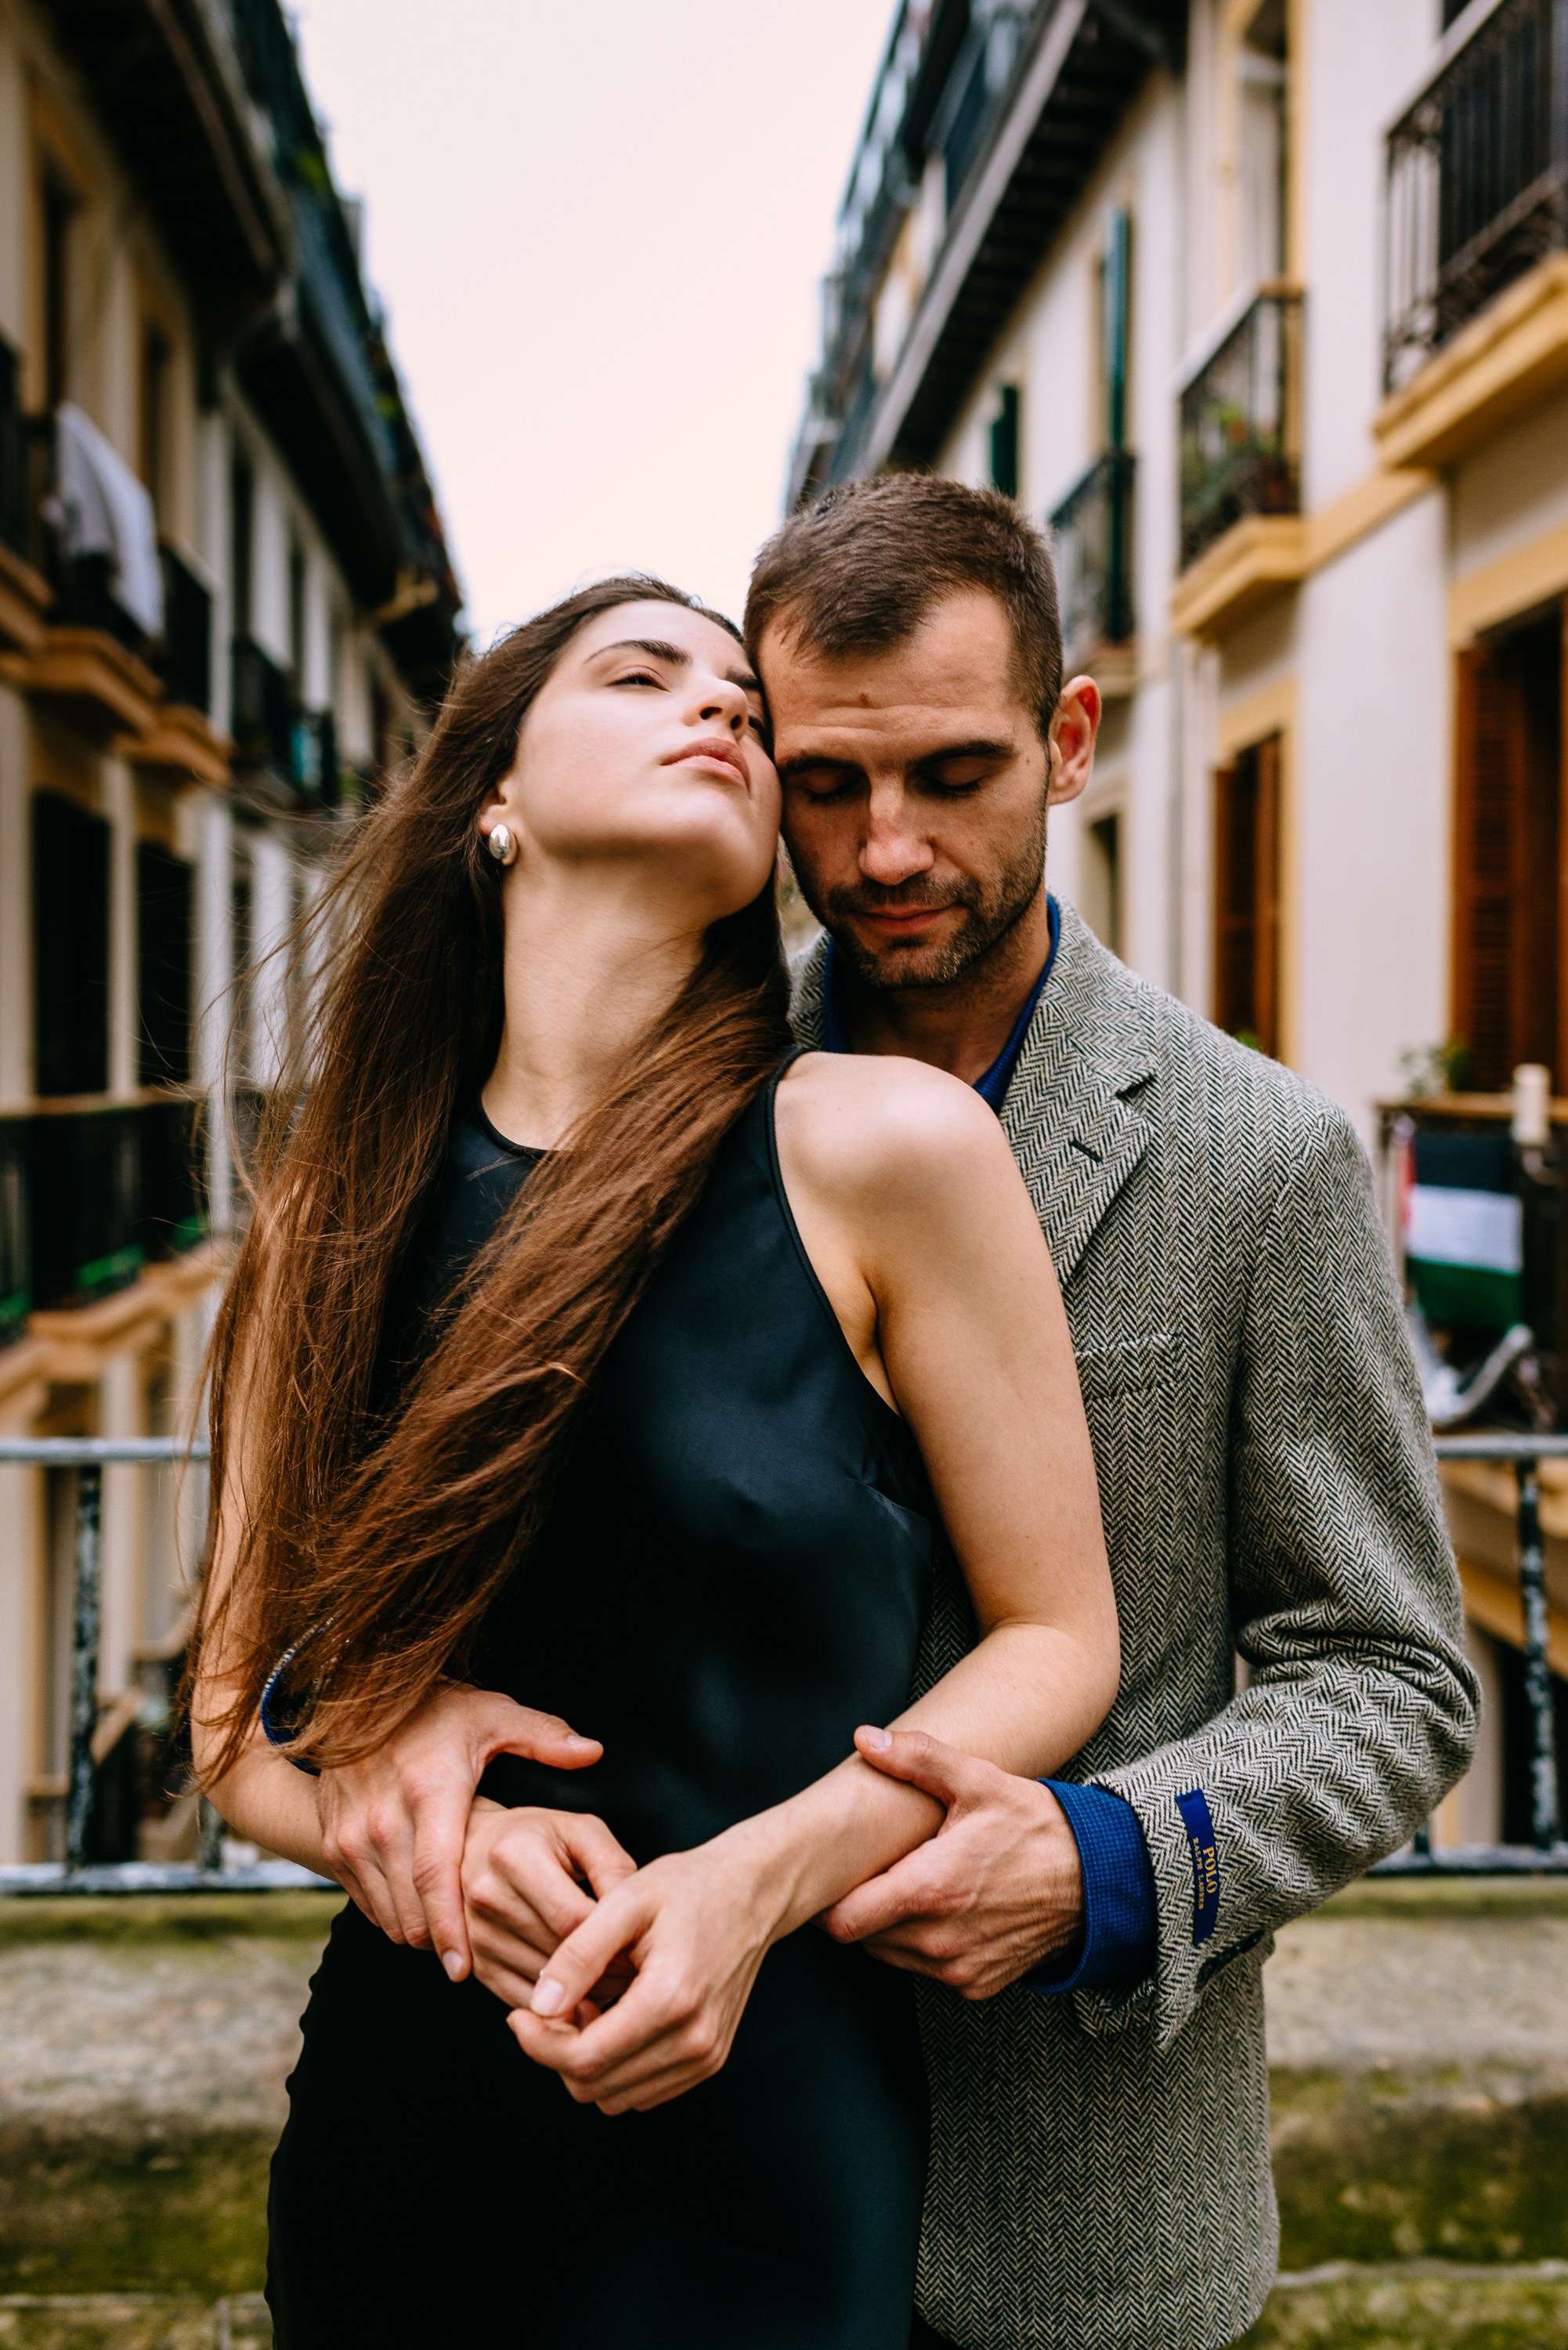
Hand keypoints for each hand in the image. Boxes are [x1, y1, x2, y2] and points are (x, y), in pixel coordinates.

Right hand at [315, 1682, 601, 1977]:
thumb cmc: (437, 1714)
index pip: (437, 1877)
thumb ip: (543, 1737)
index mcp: (430, 1793)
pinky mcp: (335, 1846)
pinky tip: (427, 1913)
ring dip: (422, 1934)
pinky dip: (397, 1918)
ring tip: (459, 1939)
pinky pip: (368, 1905)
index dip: (451, 1929)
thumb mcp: (493, 1716)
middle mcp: (384, 1820)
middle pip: (412, 1910)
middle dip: (445, 1944)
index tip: (465, 1968)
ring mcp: (353, 1836)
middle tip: (483, 1960)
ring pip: (390, 1916)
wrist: (360, 1704)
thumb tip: (593, 1752)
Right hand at [462, 1800, 637, 2008]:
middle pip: (555, 1954)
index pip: (572, 1918)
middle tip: (634, 1975)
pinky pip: (520, 1999)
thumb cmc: (540, 1836)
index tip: (639, 1949)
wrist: (475, 1845)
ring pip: (539, 1983)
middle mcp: (487, 1896)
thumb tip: (636, 1914)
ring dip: (581, 1993)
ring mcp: (475, 1934)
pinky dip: (554, 2006)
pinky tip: (580, 1993)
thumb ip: (612, 1866)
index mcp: (515, 1856)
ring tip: (612, 1982)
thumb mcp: (582, 1832)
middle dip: (601, 1970)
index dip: (611, 1940)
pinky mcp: (475, 1962)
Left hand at [508, 1838, 781, 2114]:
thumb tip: (537, 2007)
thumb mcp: (625, 1900)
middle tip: (551, 2005)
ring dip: (586, 2063)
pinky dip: (616, 2066)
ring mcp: (706, 2056)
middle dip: (558, 2052)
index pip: (584, 2059)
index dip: (537, 2043)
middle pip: (595, 2086)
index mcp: (671, 2000)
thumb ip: (578, 1955)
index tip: (519, 2013)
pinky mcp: (710, 2060)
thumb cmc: (687, 1886)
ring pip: (616, 2097)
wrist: (753, 1891)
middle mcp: (694, 2040)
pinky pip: (643, 2091)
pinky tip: (612, 2018)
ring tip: (584, 2007)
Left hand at [819, 1727, 1082, 1998]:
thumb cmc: (1035, 1827)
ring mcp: (957, 1970)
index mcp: (929, 1890)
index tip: (836, 1873)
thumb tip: (864, 1738)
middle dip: (861, 1906)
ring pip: (891, 1956)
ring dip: (889, 1928)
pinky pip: (926, 1971)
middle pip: (861, 1938)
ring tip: (910, 1884)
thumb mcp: (978, 1782)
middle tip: (874, 1871)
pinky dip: (923, 1946)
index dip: (829, 1899)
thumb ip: (917, 1759)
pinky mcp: (976, 1986)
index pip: (841, 1921)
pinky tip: (943, 1909)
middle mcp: (938, 1941)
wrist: (1098, 1881)